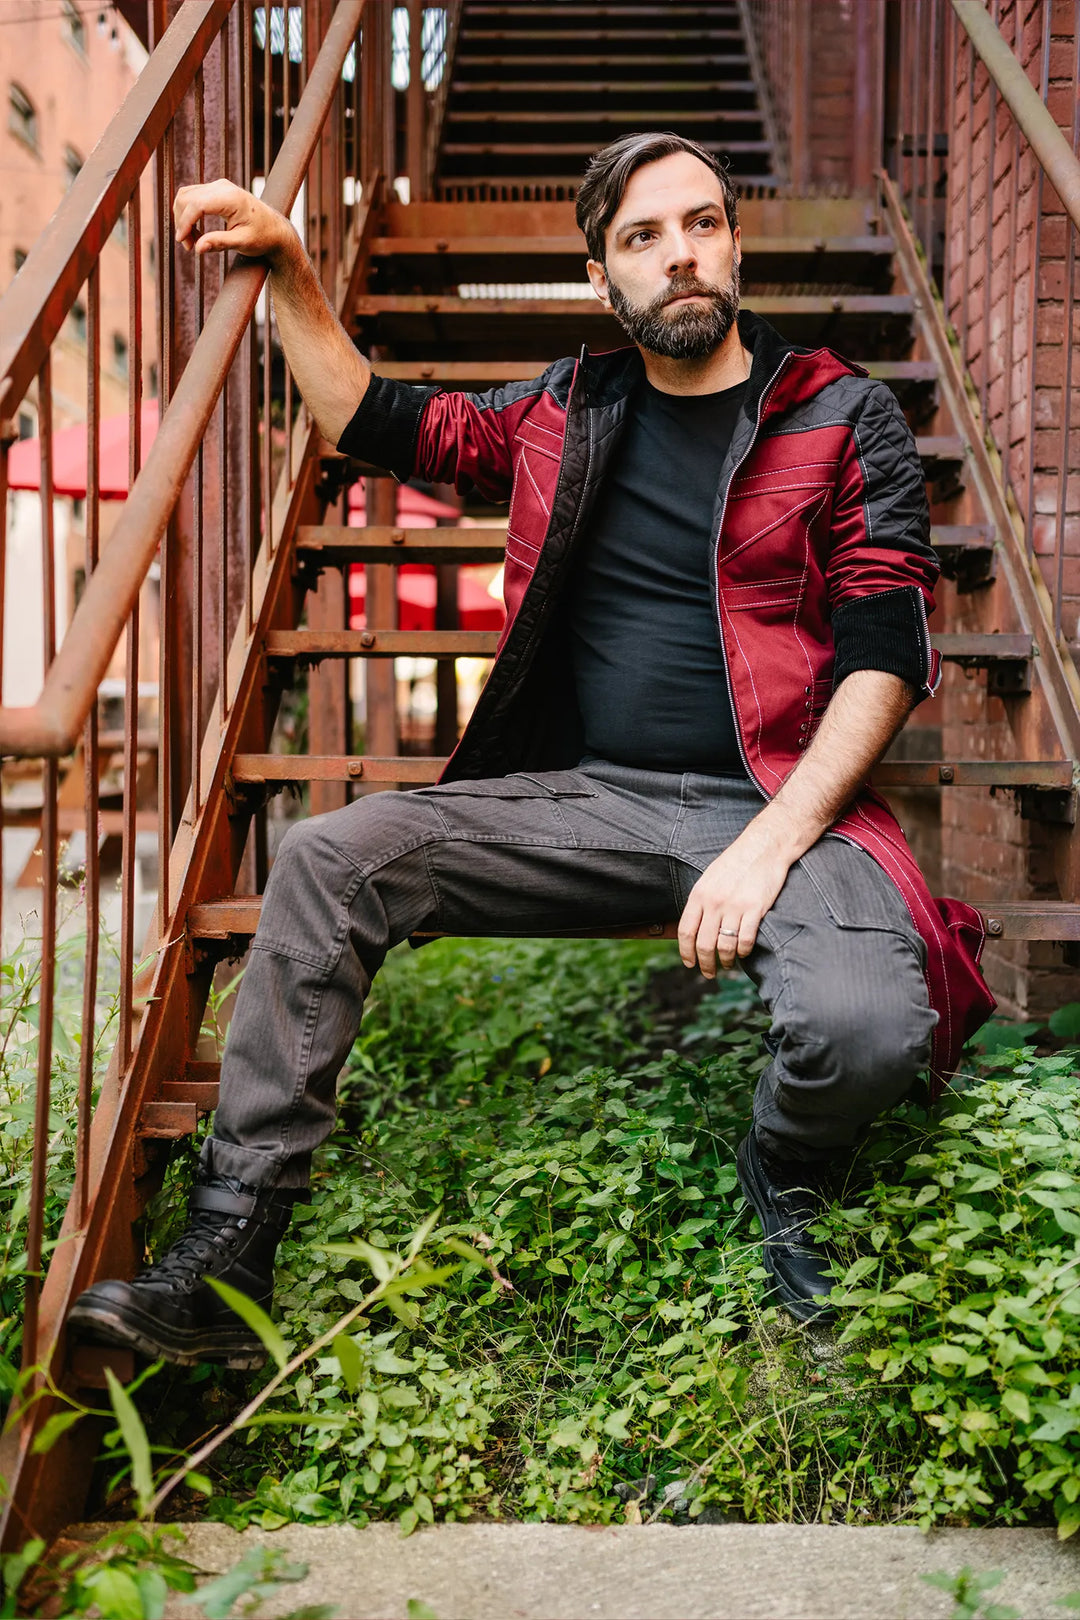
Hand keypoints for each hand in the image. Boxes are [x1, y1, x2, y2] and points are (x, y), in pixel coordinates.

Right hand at [173, 178, 293, 264]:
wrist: (275, 229)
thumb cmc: (262, 237)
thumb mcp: (242, 243)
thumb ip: (219, 243)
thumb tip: (198, 248)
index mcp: (230, 198)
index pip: (197, 204)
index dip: (185, 222)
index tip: (182, 241)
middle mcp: (222, 186)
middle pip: (187, 198)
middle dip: (182, 222)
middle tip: (189, 247)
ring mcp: (218, 185)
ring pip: (186, 196)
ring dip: (183, 218)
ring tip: (193, 241)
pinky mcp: (215, 190)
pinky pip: (192, 197)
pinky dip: (188, 214)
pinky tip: (196, 232)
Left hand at [677, 825, 793, 976]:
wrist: (764, 846)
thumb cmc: (737, 862)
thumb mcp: (710, 878)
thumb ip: (701, 901)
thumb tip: (693, 926)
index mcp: (699, 894)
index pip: (685, 931)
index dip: (686, 952)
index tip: (690, 964)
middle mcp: (714, 902)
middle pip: (704, 944)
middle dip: (705, 964)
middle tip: (709, 973)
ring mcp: (734, 906)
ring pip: (724, 946)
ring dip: (726, 960)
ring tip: (728, 964)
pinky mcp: (755, 909)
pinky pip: (745, 939)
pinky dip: (743, 951)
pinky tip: (744, 952)